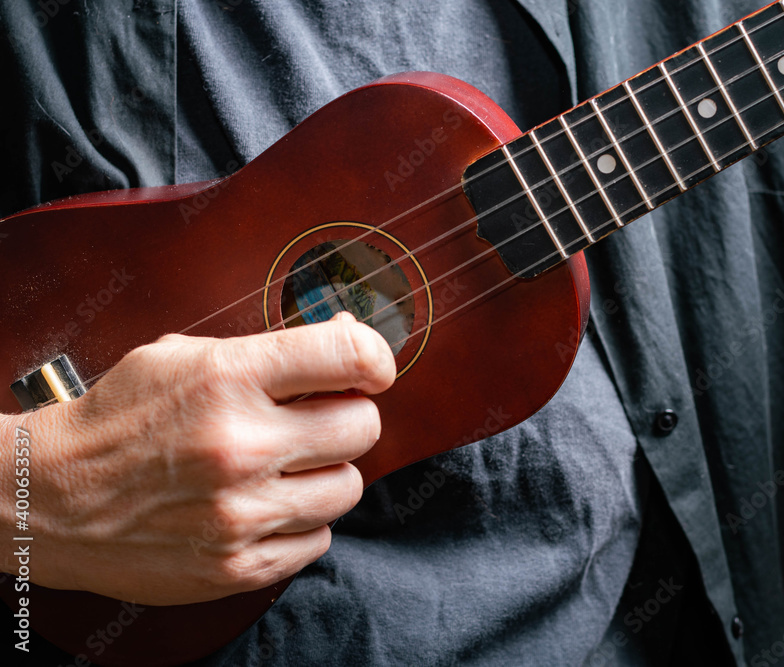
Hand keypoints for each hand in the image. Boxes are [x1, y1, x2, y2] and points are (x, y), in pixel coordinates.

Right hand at [0, 312, 394, 604]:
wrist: (50, 498)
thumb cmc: (122, 418)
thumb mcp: (187, 357)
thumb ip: (274, 350)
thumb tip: (352, 336)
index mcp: (229, 378)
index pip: (351, 355)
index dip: (375, 359)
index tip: (370, 370)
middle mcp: (241, 446)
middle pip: (363, 426)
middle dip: (346, 417)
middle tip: (314, 420)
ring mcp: (241, 512)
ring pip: (349, 486)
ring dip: (325, 473)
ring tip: (283, 466)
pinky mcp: (239, 565)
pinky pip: (319, 539)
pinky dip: (301, 521)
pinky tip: (264, 505)